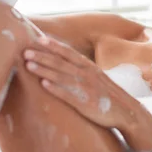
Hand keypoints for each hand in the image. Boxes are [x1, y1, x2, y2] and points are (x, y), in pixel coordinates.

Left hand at [23, 37, 140, 130]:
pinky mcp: (85, 103)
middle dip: (43, 56)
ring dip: (44, 70)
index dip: (54, 45)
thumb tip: (65, 64)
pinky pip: (67, 94)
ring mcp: (86, 88)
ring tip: (29, 65)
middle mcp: (87, 74)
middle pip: (61, 62)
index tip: (39, 39)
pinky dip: (55, 88)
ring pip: (61, 76)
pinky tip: (43, 84)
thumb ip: (82, 70)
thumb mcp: (97, 77)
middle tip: (26, 51)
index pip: (69, 53)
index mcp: (89, 67)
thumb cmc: (108, 95)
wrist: (126, 112)